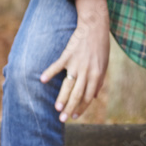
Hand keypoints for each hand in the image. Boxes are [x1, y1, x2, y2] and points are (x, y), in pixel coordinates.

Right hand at [40, 0, 109, 121]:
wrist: (95, 26)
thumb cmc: (100, 46)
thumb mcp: (103, 65)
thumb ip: (99, 81)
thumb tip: (94, 97)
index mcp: (96, 75)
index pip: (88, 97)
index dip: (81, 108)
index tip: (74, 116)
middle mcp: (87, 72)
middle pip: (77, 94)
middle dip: (70, 108)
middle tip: (63, 119)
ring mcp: (76, 64)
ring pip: (68, 85)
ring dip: (62, 97)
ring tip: (56, 108)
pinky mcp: (68, 55)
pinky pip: (57, 66)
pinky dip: (49, 73)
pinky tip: (42, 80)